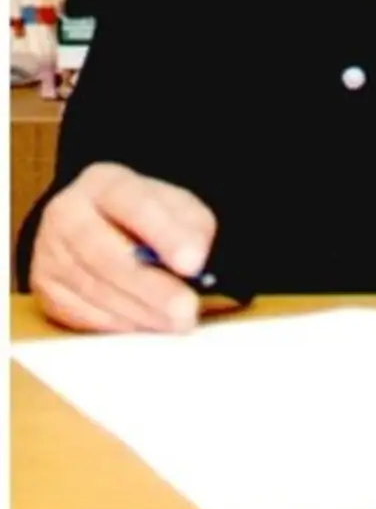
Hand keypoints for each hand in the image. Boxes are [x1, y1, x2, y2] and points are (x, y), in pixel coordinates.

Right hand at [29, 163, 216, 333]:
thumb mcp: (175, 205)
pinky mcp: (46, 288)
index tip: (194, 263)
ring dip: (139, 312)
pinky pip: (82, 313)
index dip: (164, 235)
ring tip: (176, 323)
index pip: (133, 204)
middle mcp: (67, 213)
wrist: (96, 223)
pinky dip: (119, 324)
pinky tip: (147, 325)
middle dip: (149, 287)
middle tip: (185, 310)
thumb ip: (191, 226)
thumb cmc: (143, 215)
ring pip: (93, 289)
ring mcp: (50, 252)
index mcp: (103, 182)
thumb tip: (196, 258)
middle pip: (104, 254)